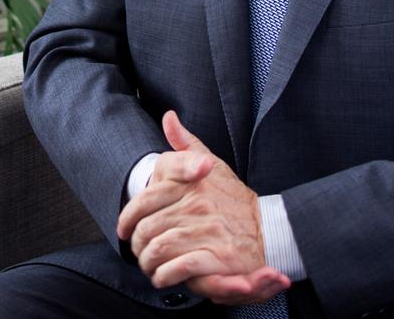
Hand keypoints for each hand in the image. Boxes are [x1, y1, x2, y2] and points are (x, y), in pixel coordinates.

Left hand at [116, 111, 289, 304]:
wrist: (269, 228)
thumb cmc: (234, 199)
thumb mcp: (212, 164)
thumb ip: (187, 144)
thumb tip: (169, 118)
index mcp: (191, 184)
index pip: (145, 199)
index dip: (128, 218)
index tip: (124, 230)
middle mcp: (197, 205)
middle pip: (148, 228)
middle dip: (138, 246)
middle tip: (139, 253)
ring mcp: (207, 231)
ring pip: (159, 248)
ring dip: (149, 263)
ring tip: (150, 267)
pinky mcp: (217, 256)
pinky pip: (179, 267)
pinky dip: (165, 275)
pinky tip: (164, 276)